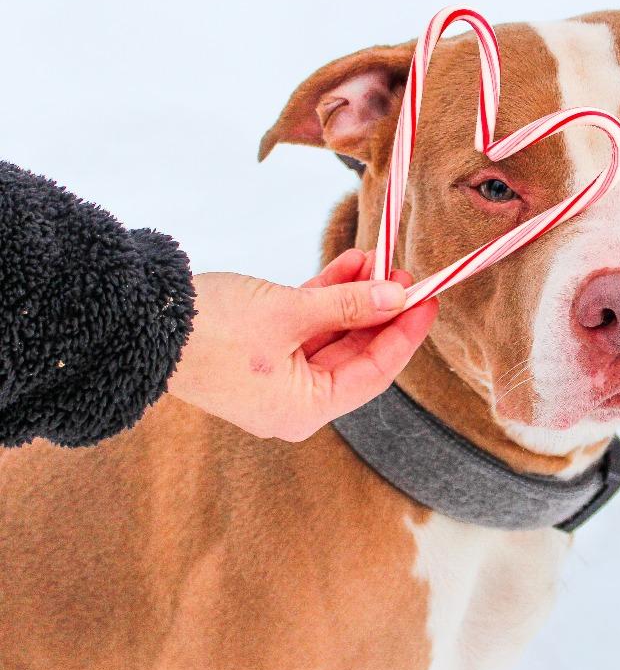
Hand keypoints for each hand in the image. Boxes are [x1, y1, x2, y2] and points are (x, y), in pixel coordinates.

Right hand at [167, 248, 436, 439]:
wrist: (140, 322)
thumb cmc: (212, 329)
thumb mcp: (289, 312)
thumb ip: (349, 305)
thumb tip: (397, 296)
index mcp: (304, 410)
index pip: (373, 374)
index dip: (405, 336)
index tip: (429, 302)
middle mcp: (294, 400)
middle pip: (355, 355)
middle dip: (381, 311)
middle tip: (405, 275)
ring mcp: (276, 376)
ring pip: (332, 334)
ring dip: (355, 298)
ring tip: (379, 259)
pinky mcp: (260, 350)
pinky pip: (306, 325)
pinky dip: (327, 297)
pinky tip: (351, 265)